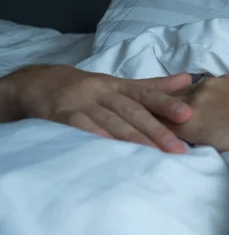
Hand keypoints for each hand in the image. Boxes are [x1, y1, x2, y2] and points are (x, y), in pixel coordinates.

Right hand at [7, 65, 193, 152]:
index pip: (145, 93)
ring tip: (152, 155)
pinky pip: (78, 127)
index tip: (188, 114)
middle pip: (131, 111)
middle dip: (155, 130)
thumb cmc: (87, 89)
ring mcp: (80, 103)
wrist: (35, 83)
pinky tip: (109, 149)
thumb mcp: (118, 84)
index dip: (166, 103)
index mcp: (117, 85)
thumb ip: (152, 86)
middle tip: (176, 149)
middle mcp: (101, 92)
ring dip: (131, 139)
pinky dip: (94, 137)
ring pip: (109, 121)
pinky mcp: (58, 115)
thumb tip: (188, 79)